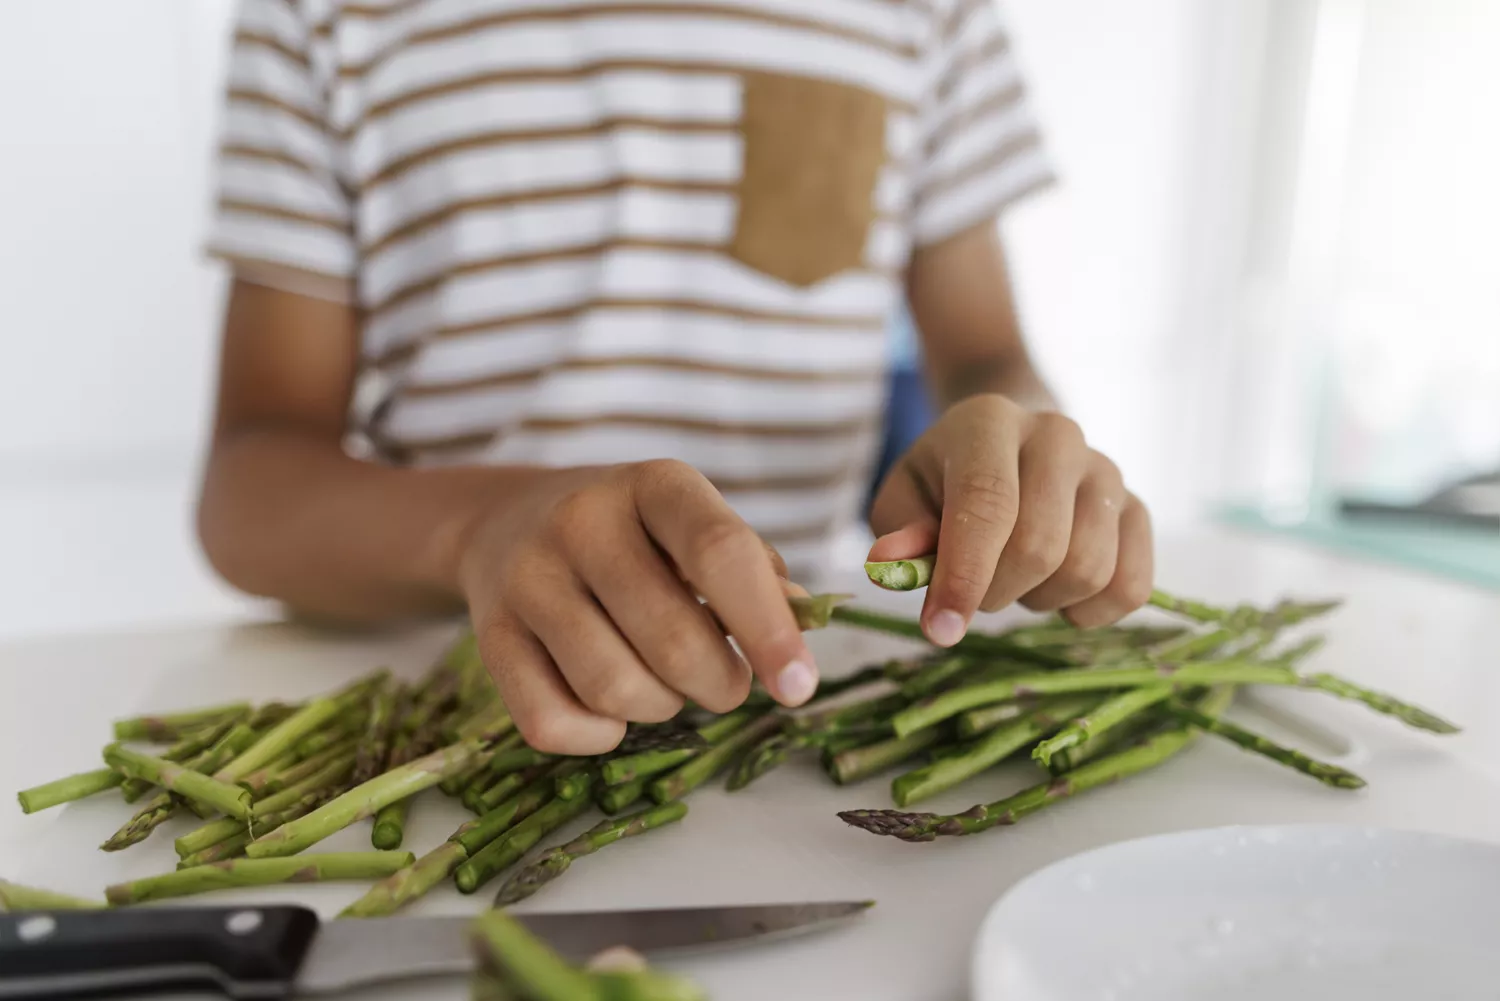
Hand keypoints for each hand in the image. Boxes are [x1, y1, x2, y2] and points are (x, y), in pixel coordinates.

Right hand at [457, 460, 817, 754]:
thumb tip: (800, 624)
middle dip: (719, 685)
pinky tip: (610, 709)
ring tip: (663, 683)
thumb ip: (756, 574)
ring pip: (614, 690)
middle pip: (671, 641)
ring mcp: (527, 577)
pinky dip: (598, 737)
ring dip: (660, 708)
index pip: (720, 554)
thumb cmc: (636, 537)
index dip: (768, 628)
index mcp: (655, 484)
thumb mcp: (698, 529)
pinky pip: (551, 723)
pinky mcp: (488, 636)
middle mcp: (583, 520)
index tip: (799, 687)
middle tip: (725, 683)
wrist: (509, 522)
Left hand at [868, 395, 1152, 642]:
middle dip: (996, 592)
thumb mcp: (904, 495)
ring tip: (1015, 576)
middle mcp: (1058, 436)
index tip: (940, 630)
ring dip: (1039, 600)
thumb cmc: (946, 479)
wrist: (1009, 446)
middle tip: (975, 589)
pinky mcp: (1138, 510)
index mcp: (990, 422)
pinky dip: (1088, 612)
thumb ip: (899, 529)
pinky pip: (1128, 588)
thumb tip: (898, 563)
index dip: (965, 573)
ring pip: (1086, 571)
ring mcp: (1107, 471)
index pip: (987, 503)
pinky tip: (1057, 592)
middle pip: (1039, 546)